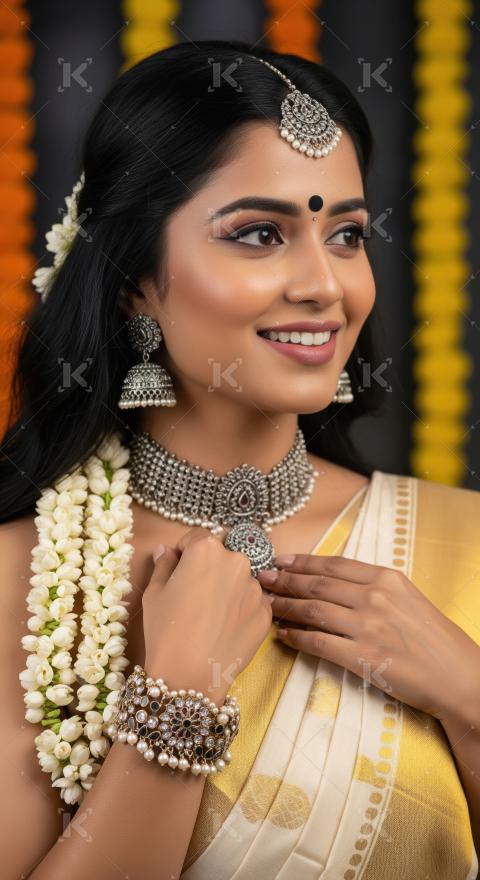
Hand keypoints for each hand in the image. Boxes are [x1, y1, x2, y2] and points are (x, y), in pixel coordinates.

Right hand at [142, 528, 273, 703]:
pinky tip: (223, 630)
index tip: (177, 571)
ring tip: (209, 619)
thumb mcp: (154, 592)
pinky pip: (251, 604)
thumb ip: (163, 564)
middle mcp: (236, 562)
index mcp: (206, 550)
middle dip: (208, 571)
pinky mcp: (266, 613)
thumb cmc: (166, 630)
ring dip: (226, 591)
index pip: (196, 538)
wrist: (190, 674)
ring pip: (238, 581)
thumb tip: (165, 551)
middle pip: (220, 558)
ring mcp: (255, 588)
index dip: (184, 552)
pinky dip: (239, 612)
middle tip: (192, 598)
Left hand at [257, 554, 479, 724]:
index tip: (281, 560)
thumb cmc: (434, 639)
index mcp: (386, 578)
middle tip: (262, 579)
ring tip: (268, 605)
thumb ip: (374, 587)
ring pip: (313, 610)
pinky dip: (296, 638)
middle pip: (317, 585)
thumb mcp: (407, 598)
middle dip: (285, 581)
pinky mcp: (364, 656)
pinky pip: (319, 643)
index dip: (302, 562)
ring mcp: (368, 626)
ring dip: (285, 607)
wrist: (459, 676)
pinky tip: (284, 635)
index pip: (333, 565)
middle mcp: (375, 597)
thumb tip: (334, 583)